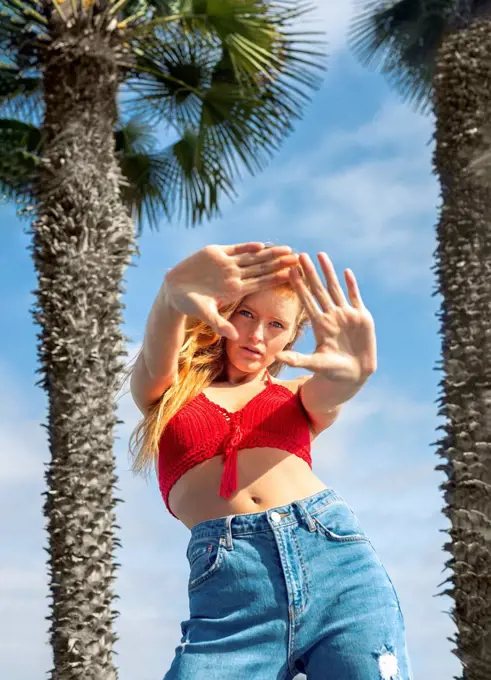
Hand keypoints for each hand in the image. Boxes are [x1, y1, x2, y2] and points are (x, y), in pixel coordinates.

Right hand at [164, 242, 298, 339]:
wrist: (174, 290)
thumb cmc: (190, 305)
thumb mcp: (205, 315)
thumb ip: (220, 324)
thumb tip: (235, 337)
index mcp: (236, 289)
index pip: (261, 283)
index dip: (277, 278)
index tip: (292, 276)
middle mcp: (234, 275)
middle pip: (262, 268)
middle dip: (280, 263)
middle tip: (299, 259)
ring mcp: (226, 263)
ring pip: (253, 257)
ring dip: (270, 253)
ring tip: (287, 249)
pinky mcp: (216, 252)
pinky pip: (235, 249)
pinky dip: (247, 247)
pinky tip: (260, 245)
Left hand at [276, 252, 376, 401]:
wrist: (354, 374)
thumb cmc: (332, 371)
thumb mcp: (314, 364)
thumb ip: (297, 359)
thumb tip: (276, 357)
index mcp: (319, 324)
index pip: (306, 300)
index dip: (298, 285)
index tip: (289, 271)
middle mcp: (331, 315)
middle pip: (318, 290)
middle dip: (310, 272)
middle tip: (300, 255)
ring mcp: (346, 314)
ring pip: (335, 288)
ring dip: (328, 272)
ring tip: (321, 255)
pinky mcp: (362, 317)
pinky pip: (355, 297)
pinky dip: (351, 285)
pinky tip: (345, 271)